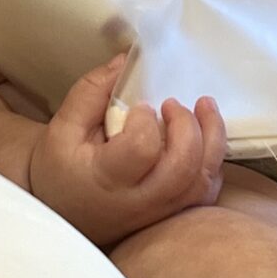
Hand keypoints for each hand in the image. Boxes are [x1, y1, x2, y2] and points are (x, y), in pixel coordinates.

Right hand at [29, 55, 227, 246]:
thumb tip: (126, 62)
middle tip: (172, 104)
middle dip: (187, 126)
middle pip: (183, 167)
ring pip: (203, 182)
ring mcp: (161, 213)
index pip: (141, 149)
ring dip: (212, 138)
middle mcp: (138, 202)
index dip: (146, 121)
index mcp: (106, 179)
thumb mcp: (64, 126)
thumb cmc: (63, 168)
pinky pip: (207, 192)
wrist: (66, 210)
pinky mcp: (174, 215)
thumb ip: (92, 91)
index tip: (139, 108)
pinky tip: (204, 137)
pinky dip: (213, 161)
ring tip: (205, 107)